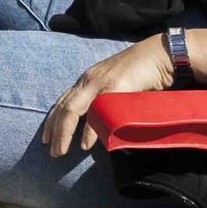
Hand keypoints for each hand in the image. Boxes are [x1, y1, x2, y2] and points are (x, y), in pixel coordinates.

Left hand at [42, 36, 176, 157]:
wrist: (160, 55)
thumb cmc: (142, 72)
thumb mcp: (117, 86)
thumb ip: (106, 101)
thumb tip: (102, 125)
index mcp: (88, 79)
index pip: (63, 100)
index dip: (52, 120)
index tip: (46, 138)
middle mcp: (89, 80)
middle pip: (64, 107)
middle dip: (54, 131)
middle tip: (52, 152)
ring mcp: (101, 82)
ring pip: (73, 109)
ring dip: (65, 133)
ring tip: (62, 151)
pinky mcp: (115, 87)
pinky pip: (98, 111)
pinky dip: (89, 130)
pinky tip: (85, 144)